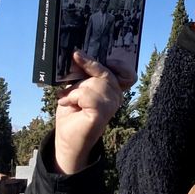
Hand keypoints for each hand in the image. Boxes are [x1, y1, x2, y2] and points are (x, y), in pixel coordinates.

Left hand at [54, 51, 136, 173]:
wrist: (67, 139)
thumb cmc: (73, 113)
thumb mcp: (78, 87)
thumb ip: (84, 73)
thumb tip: (79, 54)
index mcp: (114, 90)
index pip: (127, 73)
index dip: (119, 64)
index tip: (105, 59)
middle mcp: (117, 97)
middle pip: (106, 72)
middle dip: (86, 69)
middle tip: (71, 76)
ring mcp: (111, 105)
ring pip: (94, 82)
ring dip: (75, 89)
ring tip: (68, 99)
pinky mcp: (102, 113)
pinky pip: (87, 94)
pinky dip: (72, 96)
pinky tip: (68, 103)